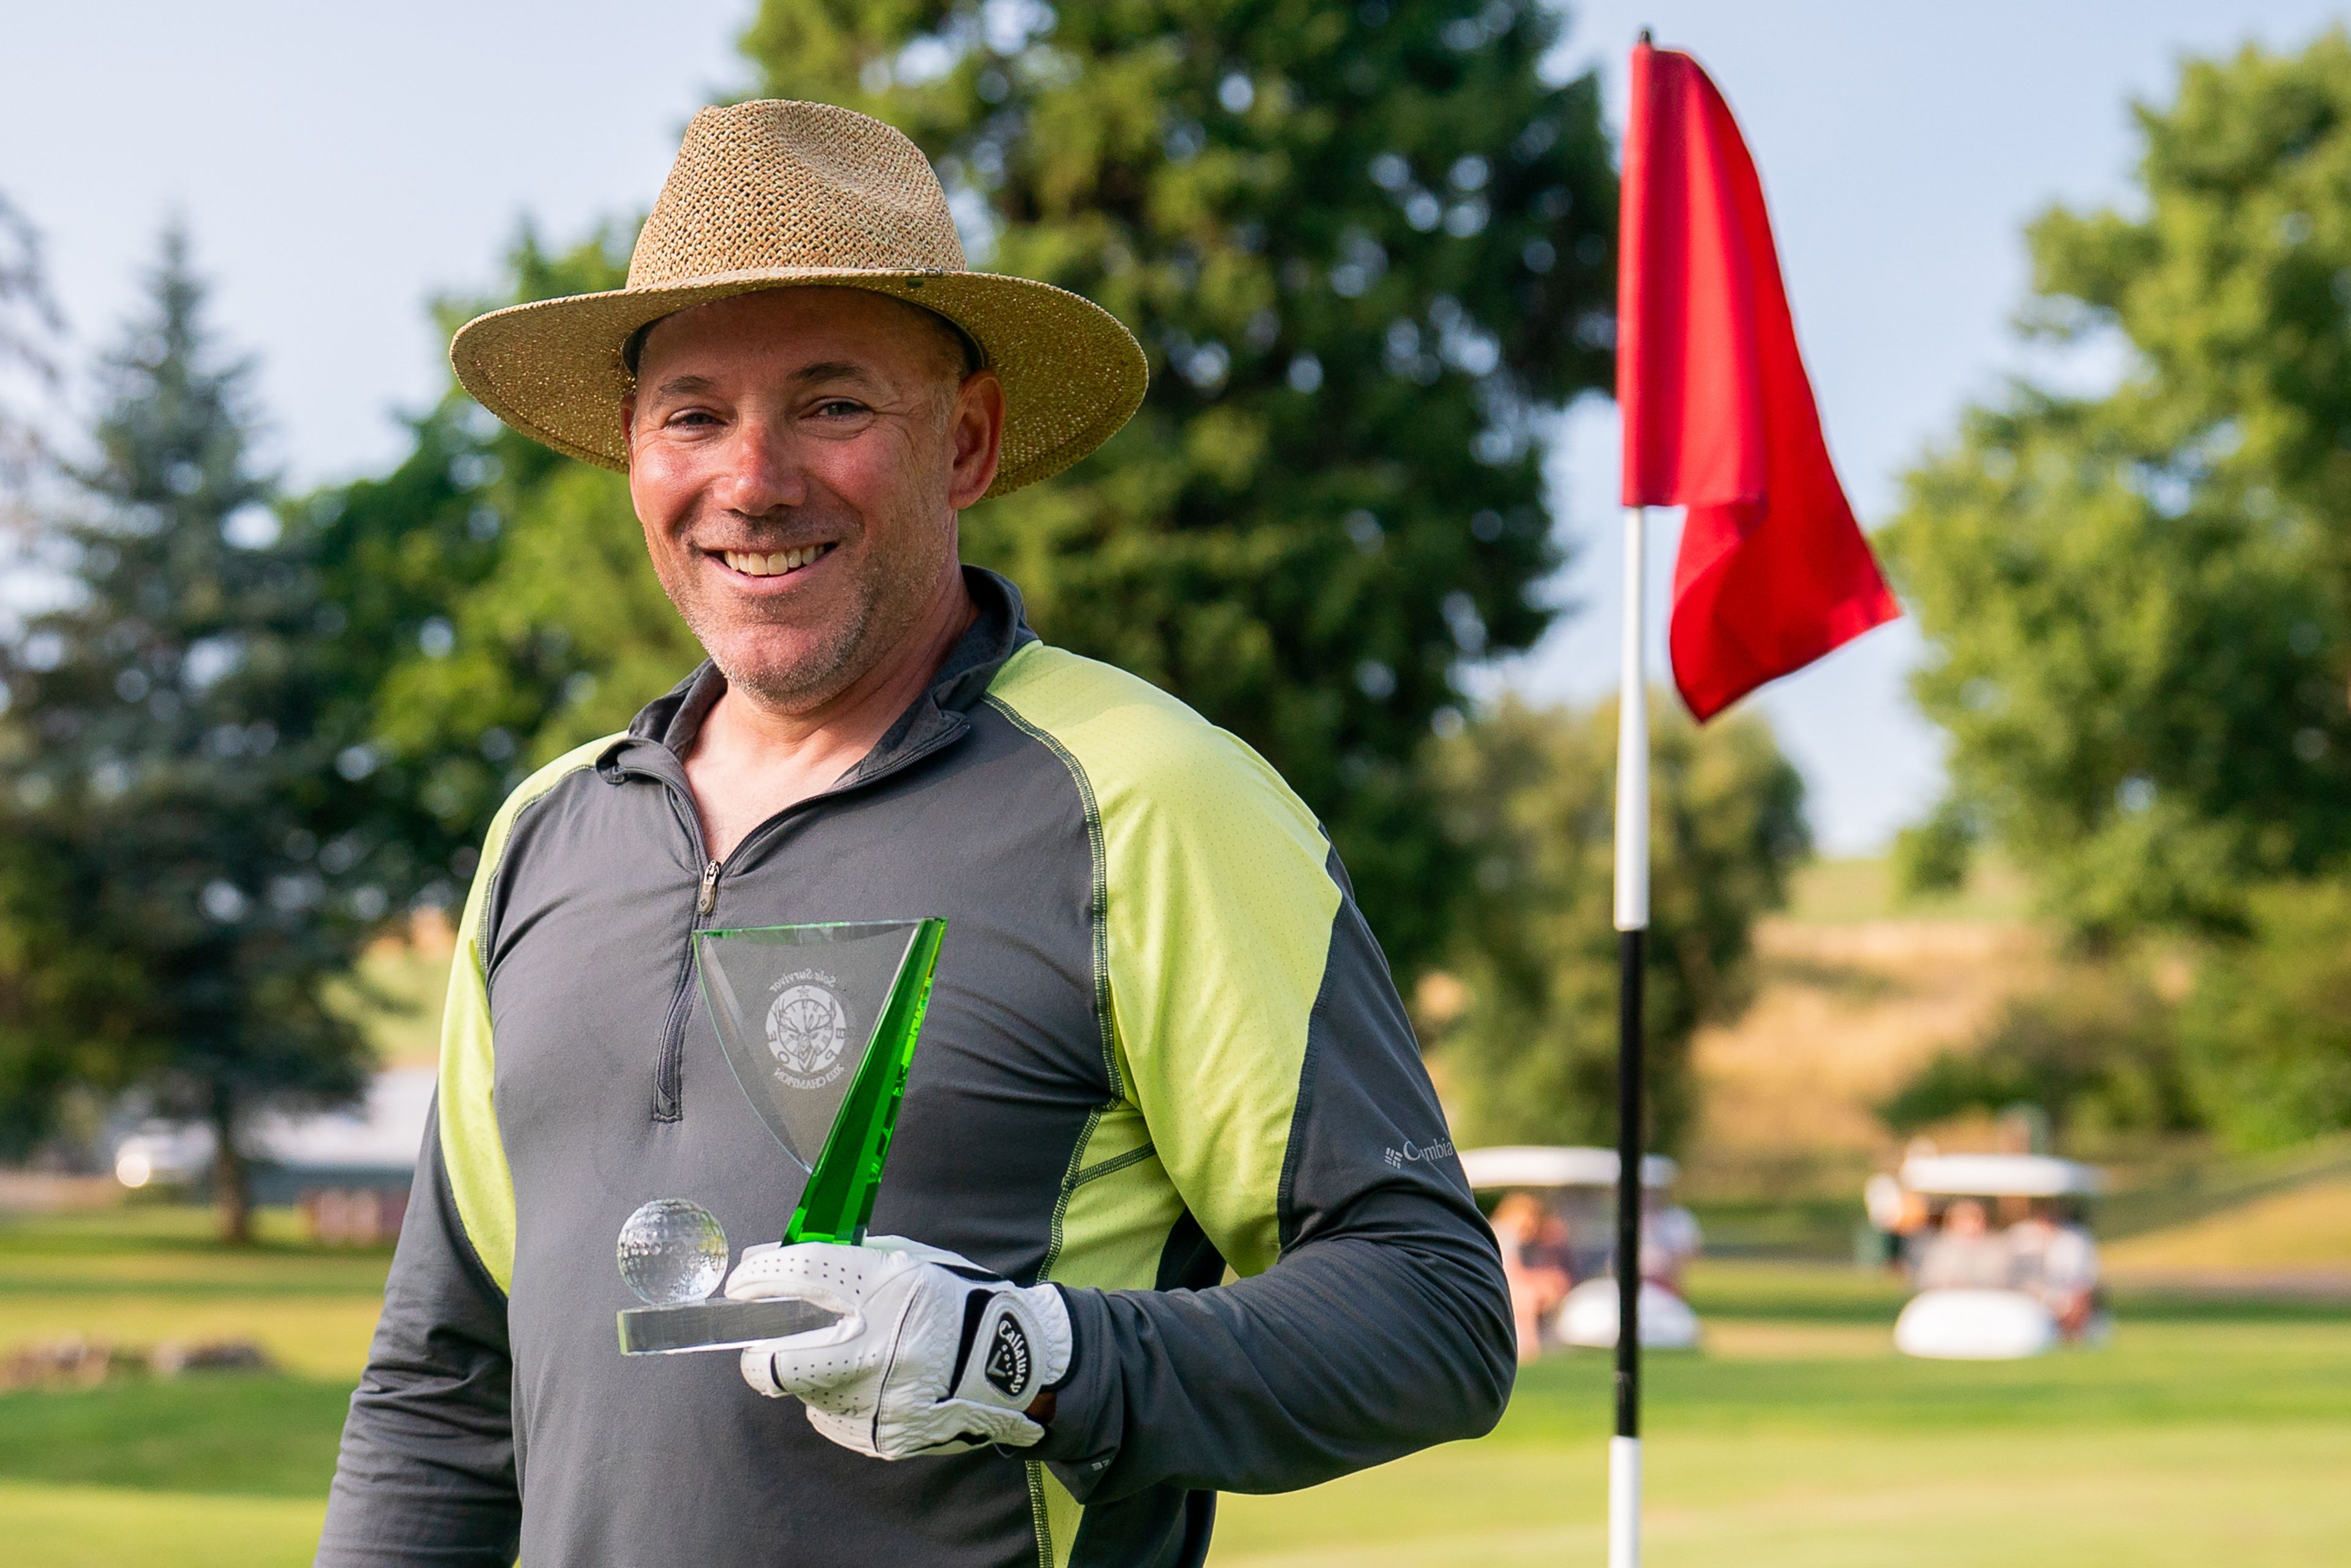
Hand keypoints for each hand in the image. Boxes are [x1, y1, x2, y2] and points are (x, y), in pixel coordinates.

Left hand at [726, 1236, 1071, 1460]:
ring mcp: (880, 1399)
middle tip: (763, 1345)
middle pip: (779, 1362)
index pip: (805, 1276)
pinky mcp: (883, 1437)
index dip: (762, 1278)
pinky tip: (872, 1383)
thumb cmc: (955, 1302)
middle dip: (759, 1355)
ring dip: (811, 1374)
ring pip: (804, 1393)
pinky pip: (830, 1419)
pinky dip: (837, 1400)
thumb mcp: (908, 1263)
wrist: (1013, 1365)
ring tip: (849, 1358)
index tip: (741, 1284)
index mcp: (891, 1288)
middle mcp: (881, 1346)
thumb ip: (839, 1260)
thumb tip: (763, 1262)